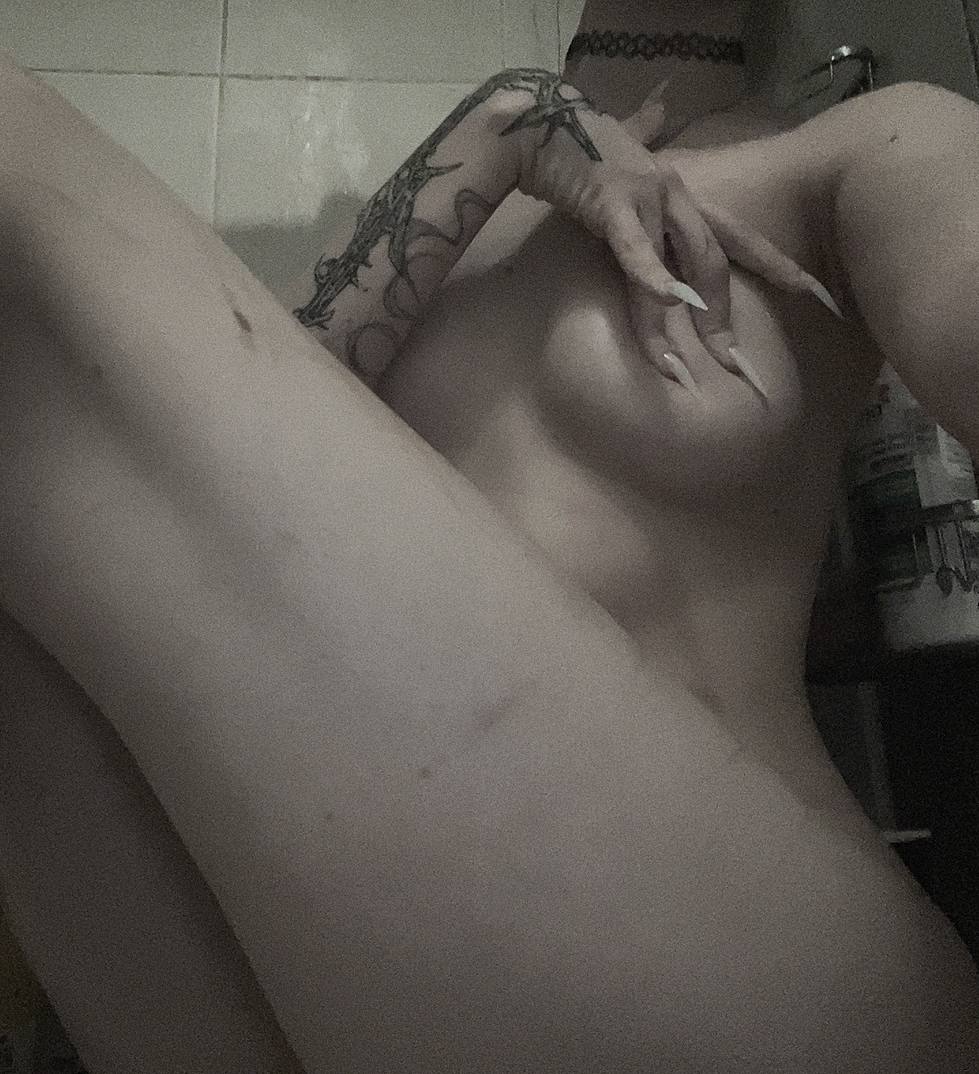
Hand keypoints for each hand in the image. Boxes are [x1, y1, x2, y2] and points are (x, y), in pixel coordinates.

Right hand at [512, 79, 842, 397]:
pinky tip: (672, 301)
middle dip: (724, 317)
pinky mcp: (613, 203)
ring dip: (693, 314)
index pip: (741, 236)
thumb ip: (649, 139)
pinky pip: (636, 248)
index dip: (779, 266)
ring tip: (696, 363)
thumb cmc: (585, 141)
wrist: (540, 124)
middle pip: (717, 261)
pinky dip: (654, 275)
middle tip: (734, 366)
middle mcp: (678, 196)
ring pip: (682, 263)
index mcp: (684, 195)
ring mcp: (649, 198)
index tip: (817, 298)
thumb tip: (660, 106)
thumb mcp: (627, 154)